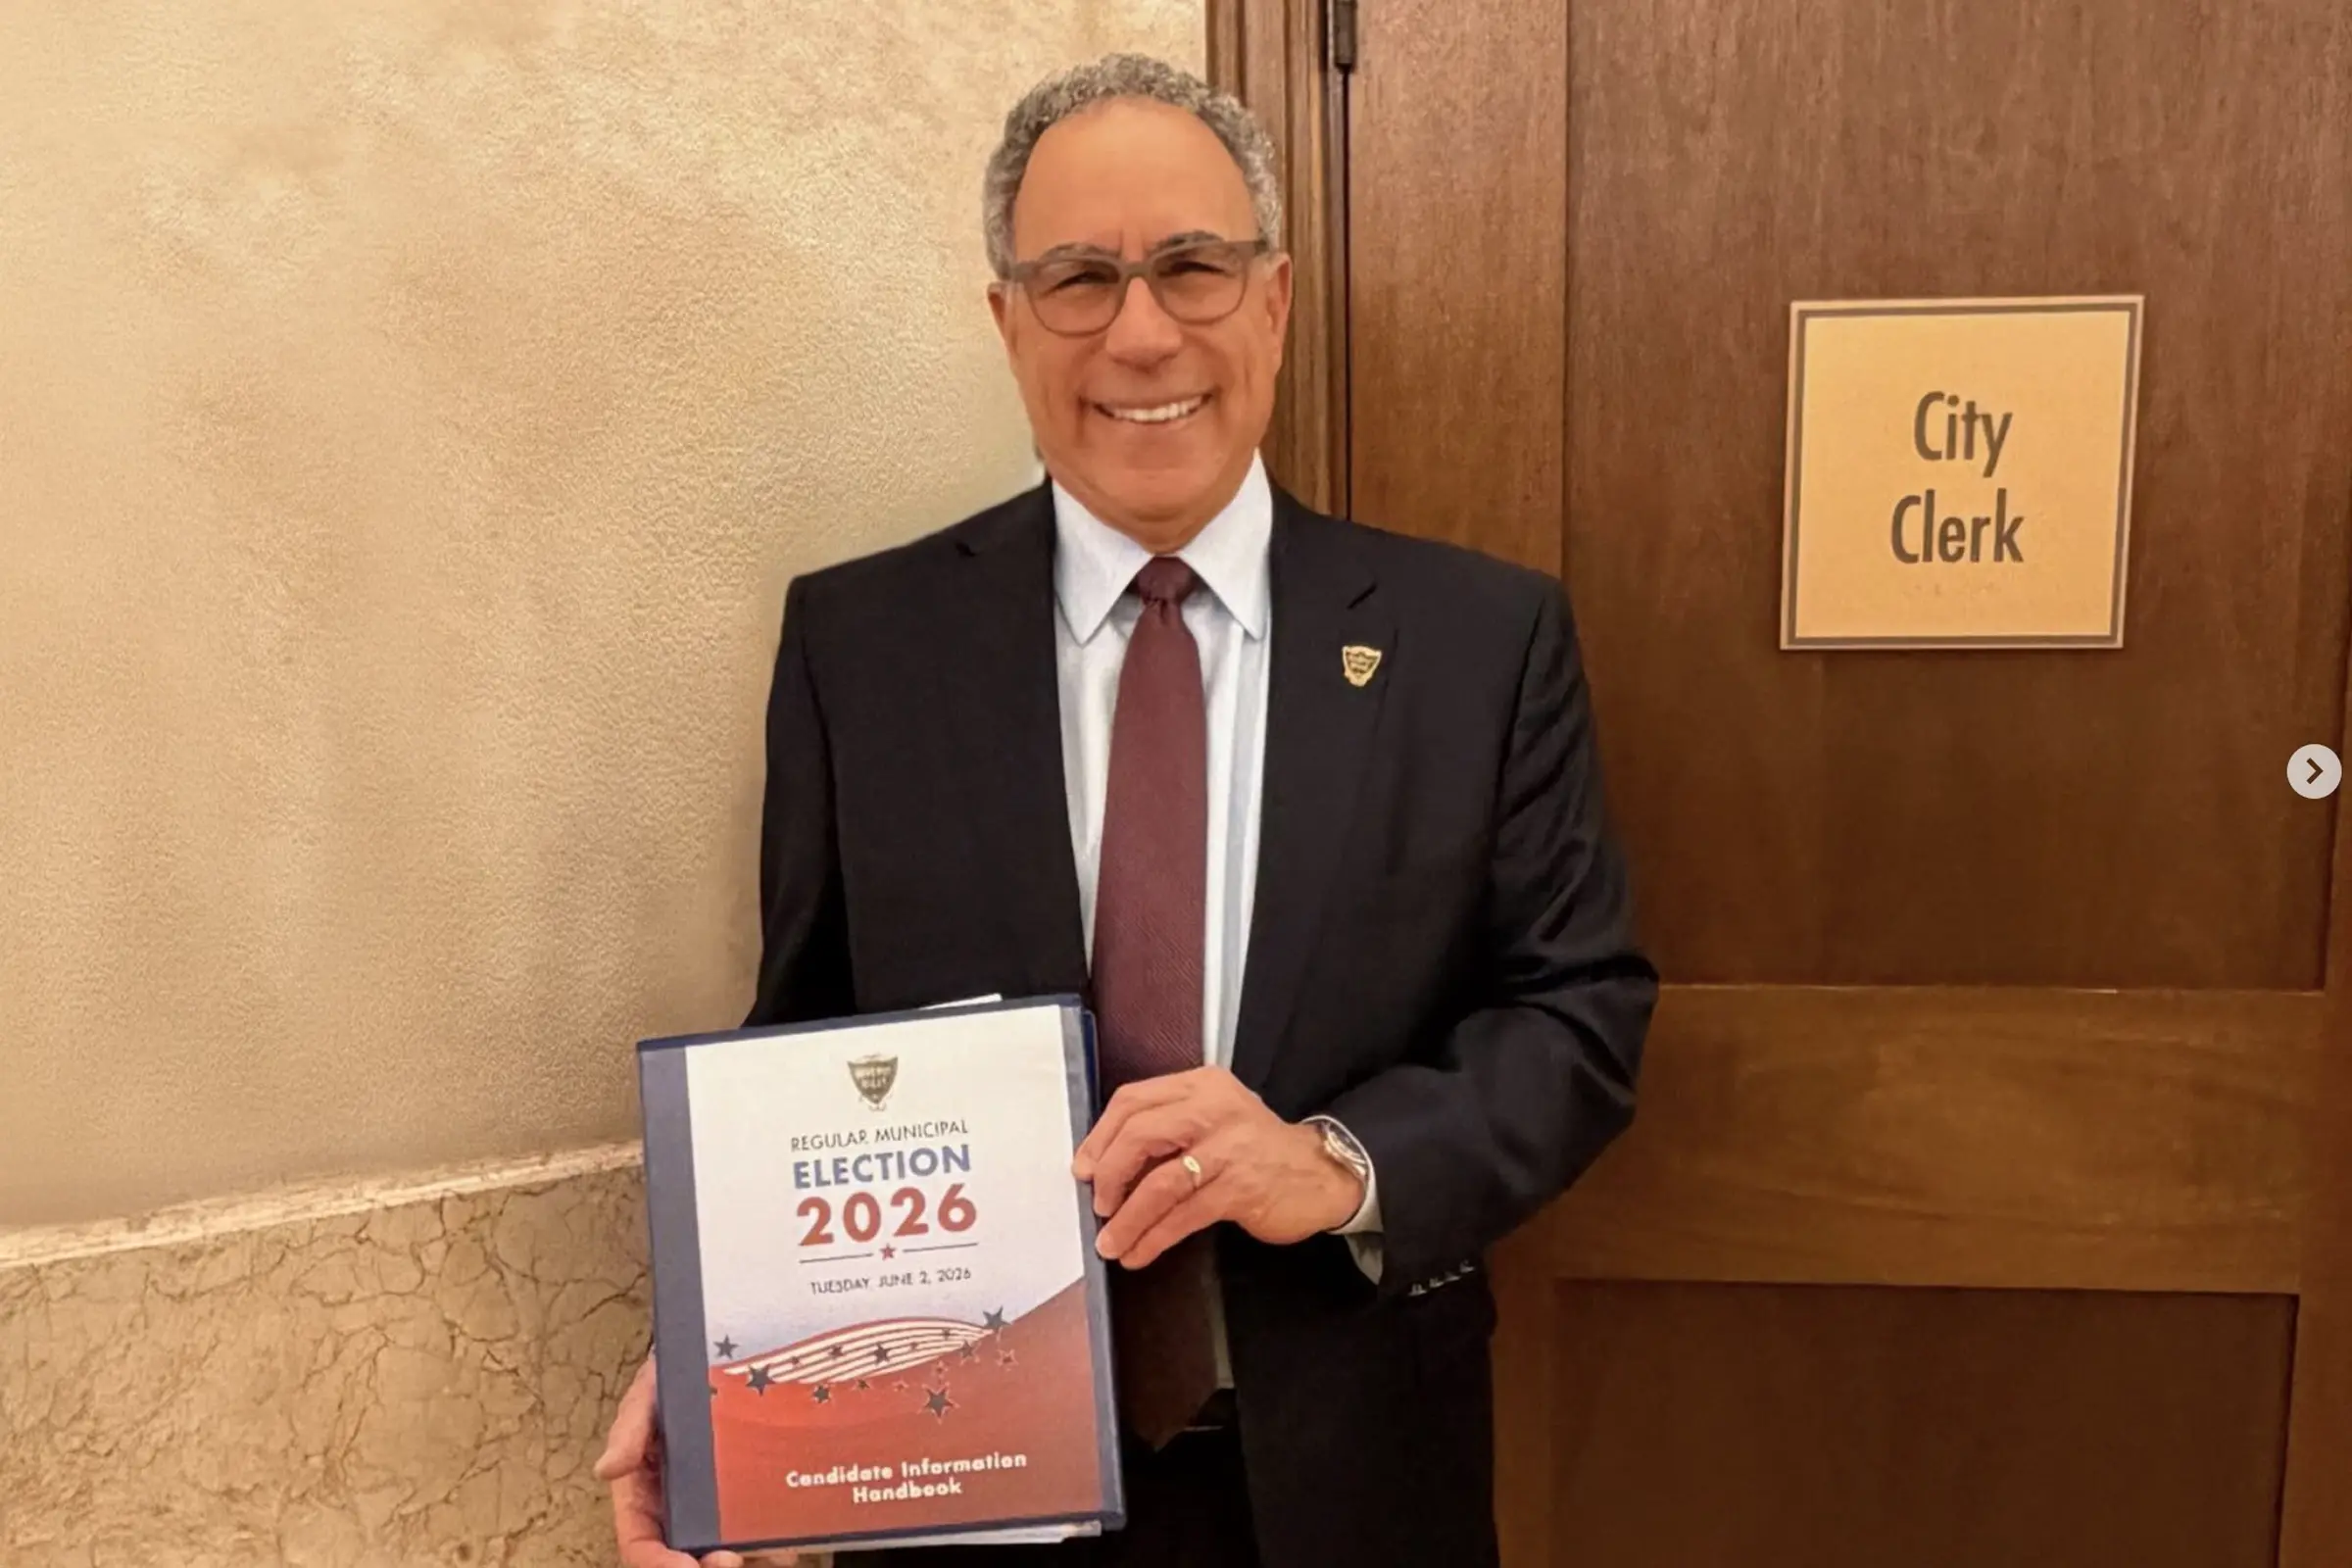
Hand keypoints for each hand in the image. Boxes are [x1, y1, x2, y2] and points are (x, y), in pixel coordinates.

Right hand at [595, 1355, 796, 1567]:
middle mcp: (677, 1509)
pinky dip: (773, 1539)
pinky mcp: (747, 1493)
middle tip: (730, 1561)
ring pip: (725, 1548)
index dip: (659, 1565)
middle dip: (708, 1566)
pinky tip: (790, 1540)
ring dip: (747, 1556)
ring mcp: (715, 1504)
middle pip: (686, 1556)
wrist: (713, 1357)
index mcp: (643, 1496)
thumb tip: (606, 1469)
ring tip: (773, 1554)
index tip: (686, 1567)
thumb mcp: (646, 1396)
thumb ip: (629, 1430)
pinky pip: (758, 1526)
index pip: (640, 1545)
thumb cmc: (670, 1381)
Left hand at [1071, 1067, 1364, 1268]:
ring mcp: (1229, 1148)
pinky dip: (1154, 1237)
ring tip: (1111, 1243)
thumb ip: (1169, 1129)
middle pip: (1139, 1134)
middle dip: (1108, 1175)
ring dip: (1128, 1219)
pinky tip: (1140, 1252)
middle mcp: (1213, 1108)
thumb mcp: (1213, 1120)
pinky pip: (1183, 1215)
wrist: (1319, 1174)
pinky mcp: (1240, 1187)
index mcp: (1200, 1085)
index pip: (1133, 1100)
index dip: (1100, 1137)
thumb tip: (1106, 1165)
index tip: (1084, 1169)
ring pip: (1159, 1183)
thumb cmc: (1256, 1149)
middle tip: (1098, 1205)